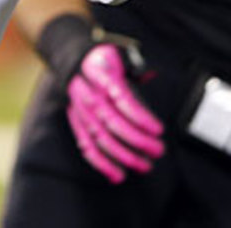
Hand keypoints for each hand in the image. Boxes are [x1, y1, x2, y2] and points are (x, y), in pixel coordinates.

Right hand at [65, 43, 164, 183]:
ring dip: (123, 155)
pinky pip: (85, 145)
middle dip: (137, 140)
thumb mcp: (118, 54)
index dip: (140, 116)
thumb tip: (152, 73)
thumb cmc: (103, 60)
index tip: (159, 130)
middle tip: (158, 151)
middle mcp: (89, 93)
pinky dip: (101, 163)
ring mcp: (80, 110)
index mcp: (101, 75)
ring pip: (99, 137)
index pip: (122, 98)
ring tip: (144, 166)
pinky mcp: (75, 121)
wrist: (72, 58)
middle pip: (112, 122)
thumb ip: (135, 66)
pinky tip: (117, 175)